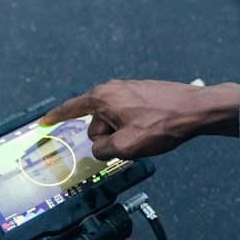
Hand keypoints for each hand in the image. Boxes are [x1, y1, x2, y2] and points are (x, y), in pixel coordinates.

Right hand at [40, 79, 239, 159]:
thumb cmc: (162, 125)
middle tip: (129, 143)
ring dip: (122, 134)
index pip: (70, 108)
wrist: (197, 109)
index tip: (41, 123)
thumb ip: (104, 149)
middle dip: (105, 138)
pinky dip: (133, 128)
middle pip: (95, 122)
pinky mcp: (142, 94)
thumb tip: (101, 148)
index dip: (54, 118)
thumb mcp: (127, 146)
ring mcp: (128, 90)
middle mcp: (111, 89)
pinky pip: (127, 117)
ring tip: (145, 136)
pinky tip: (152, 130)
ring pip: (113, 121)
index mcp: (102, 97)